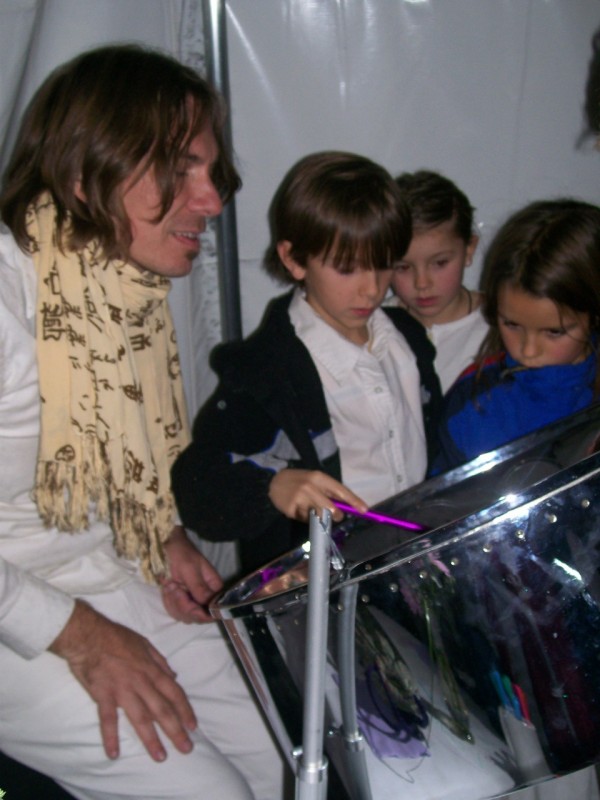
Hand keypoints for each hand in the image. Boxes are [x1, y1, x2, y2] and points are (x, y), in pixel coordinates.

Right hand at [49, 600, 196, 761]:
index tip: (193, 726)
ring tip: (160, 756)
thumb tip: (174, 675)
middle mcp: (141, 682)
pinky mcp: (103, 694)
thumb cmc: (116, 637)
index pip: (174, 693)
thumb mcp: (144, 643)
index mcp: (152, 669)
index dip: (185, 710)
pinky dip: (110, 736)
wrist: (88, 634)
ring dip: (151, 739)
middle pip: (162, 709)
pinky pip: (108, 719)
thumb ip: (160, 661)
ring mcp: (122, 689)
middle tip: (186, 748)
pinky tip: (113, 753)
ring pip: (141, 718)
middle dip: (176, 730)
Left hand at [160, 526, 222, 623]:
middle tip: (173, 586)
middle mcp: (206, 598)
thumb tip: (210, 608)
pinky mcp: (181, 601)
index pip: (212, 611)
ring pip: (184, 616)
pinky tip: (167, 588)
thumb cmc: (182, 553)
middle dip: (181, 604)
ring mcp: (193, 601)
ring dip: (173, 602)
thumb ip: (199, 588)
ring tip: (169, 584)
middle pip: (197, 617)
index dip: (199, 612)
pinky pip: (174, 611)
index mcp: (214, 589)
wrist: (168, 546)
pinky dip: (168, 601)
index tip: (185, 600)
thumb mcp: (190, 569)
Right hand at [268, 469, 366, 522]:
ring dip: (319, 517)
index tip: (364, 510)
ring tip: (311, 510)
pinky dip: (306, 518)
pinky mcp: (291, 509)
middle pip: (331, 508)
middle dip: (336, 515)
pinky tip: (300, 510)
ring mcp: (300, 498)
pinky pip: (305, 520)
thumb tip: (347, 506)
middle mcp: (310, 487)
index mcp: (319, 477)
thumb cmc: (299, 481)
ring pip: (318, 516)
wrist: (273, 481)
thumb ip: (329, 492)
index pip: (340, 490)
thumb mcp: (315, 481)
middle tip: (336, 516)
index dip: (353, 501)